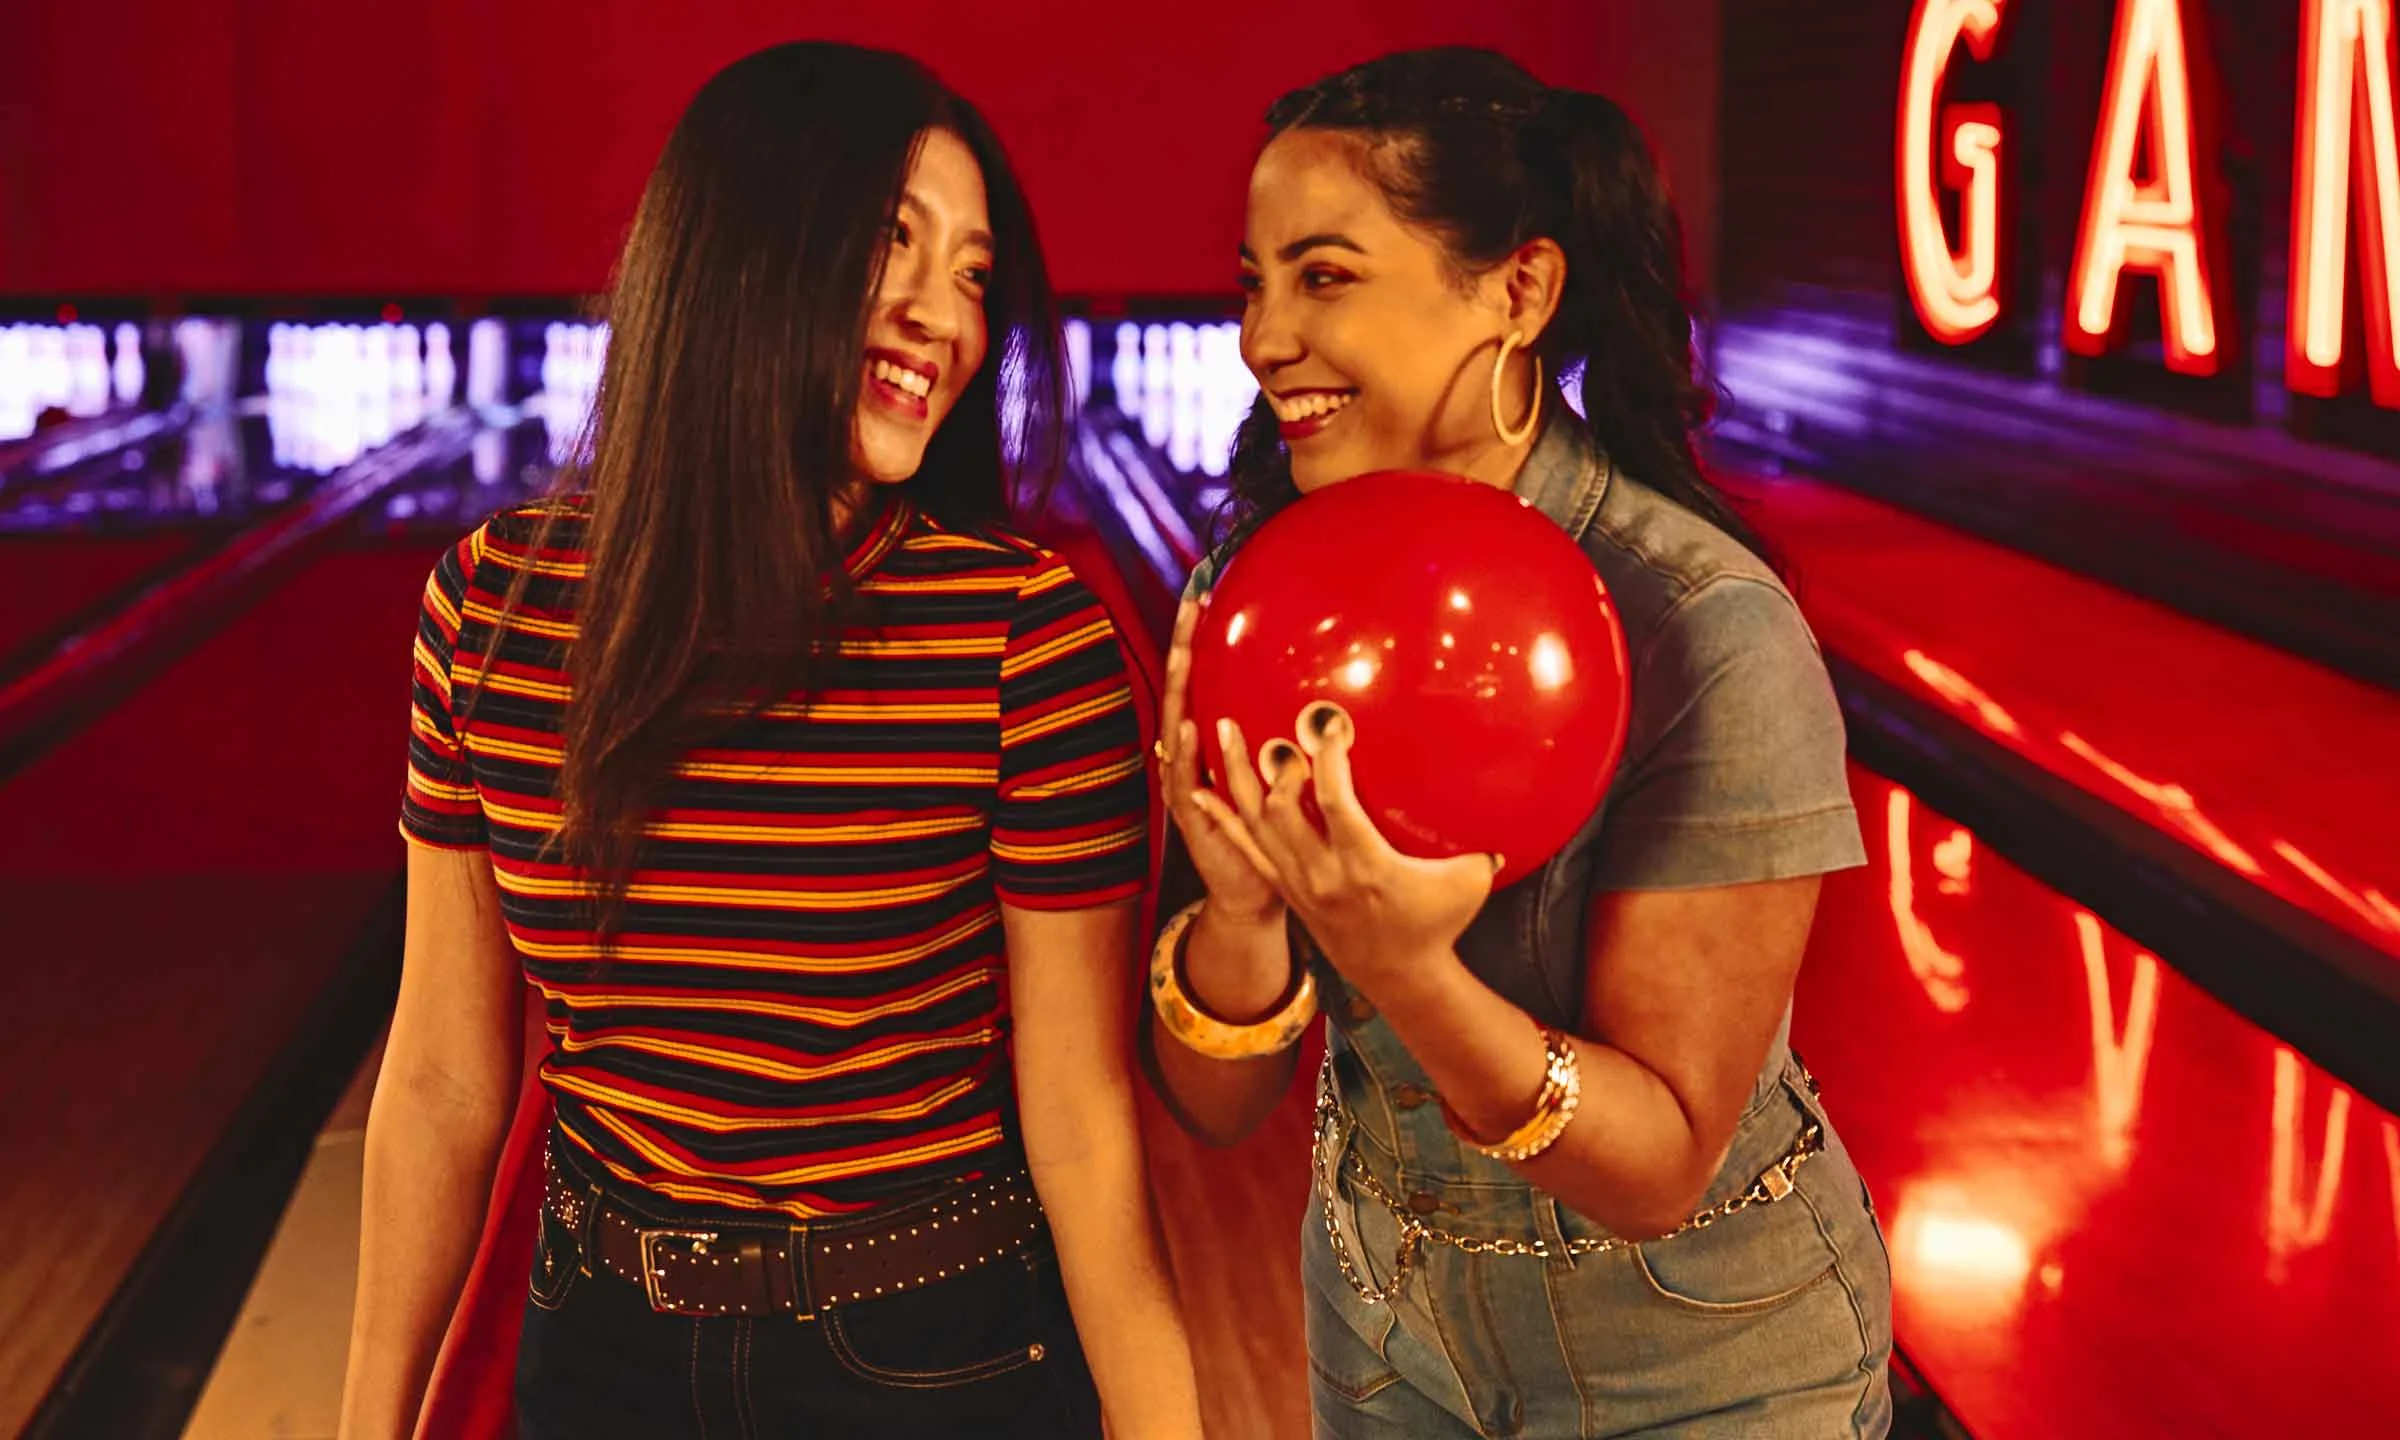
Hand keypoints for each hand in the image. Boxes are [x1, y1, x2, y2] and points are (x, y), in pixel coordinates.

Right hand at [1158, 596, 1284, 925]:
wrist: (1253, 894)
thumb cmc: (1280, 833)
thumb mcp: (1295, 777)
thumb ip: (1310, 738)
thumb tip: (1354, 699)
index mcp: (1213, 744)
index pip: (1205, 679)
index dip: (1203, 639)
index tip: (1208, 593)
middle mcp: (1193, 755)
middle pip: (1182, 689)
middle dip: (1184, 647)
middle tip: (1192, 604)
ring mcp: (1186, 782)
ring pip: (1175, 726)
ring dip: (1180, 690)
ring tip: (1185, 653)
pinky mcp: (1192, 816)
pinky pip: (1185, 780)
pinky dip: (1186, 755)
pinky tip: (1191, 730)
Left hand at [1211, 699, 1498, 992]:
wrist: (1401, 977)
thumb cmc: (1437, 924)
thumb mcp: (1468, 883)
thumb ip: (1483, 843)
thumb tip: (1510, 796)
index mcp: (1365, 866)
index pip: (1335, 804)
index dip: (1328, 762)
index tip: (1328, 726)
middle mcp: (1322, 875)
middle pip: (1280, 812)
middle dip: (1272, 766)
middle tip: (1268, 728)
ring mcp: (1298, 884)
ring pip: (1254, 826)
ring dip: (1236, 779)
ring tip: (1222, 733)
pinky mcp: (1286, 889)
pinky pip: (1245, 850)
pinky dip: (1220, 820)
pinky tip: (1198, 794)